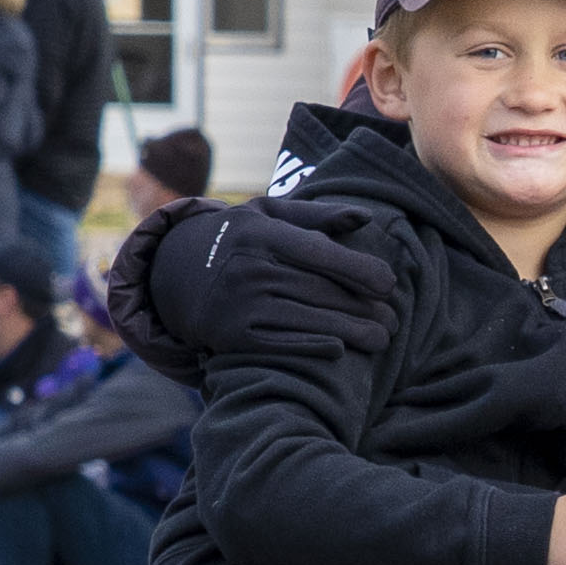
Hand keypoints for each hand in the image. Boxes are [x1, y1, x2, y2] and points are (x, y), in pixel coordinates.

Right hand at [196, 202, 404, 373]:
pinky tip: (340, 349)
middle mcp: (248, 267)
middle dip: (364, 307)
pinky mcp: (233, 335)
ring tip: (382, 338)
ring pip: (307, 318)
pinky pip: (280, 343)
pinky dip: (312, 347)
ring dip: (352, 331)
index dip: (359, 270)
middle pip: (320, 290)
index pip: (319, 253)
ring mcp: (239, 303)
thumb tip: (365, 217)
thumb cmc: (237, 240)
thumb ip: (316, 215)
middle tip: (393, 319)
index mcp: (260, 233)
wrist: (172, 274)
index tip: (389, 284)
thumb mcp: (266, 215)